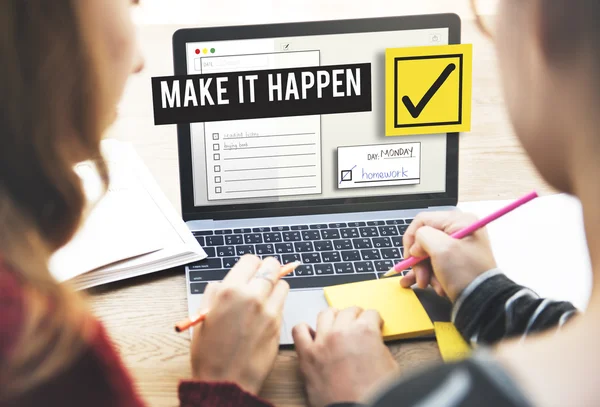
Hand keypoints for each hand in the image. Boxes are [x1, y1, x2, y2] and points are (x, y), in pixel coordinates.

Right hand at [190, 255, 288, 394]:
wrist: (225, 381)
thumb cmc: (209, 353)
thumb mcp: (202, 316)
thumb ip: (215, 293)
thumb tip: (224, 283)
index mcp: (230, 291)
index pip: (251, 260)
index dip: (250, 265)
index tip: (249, 271)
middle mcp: (252, 296)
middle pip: (272, 266)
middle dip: (267, 270)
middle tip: (261, 278)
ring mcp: (269, 310)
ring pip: (283, 284)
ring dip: (275, 287)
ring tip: (264, 298)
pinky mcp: (279, 324)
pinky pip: (283, 304)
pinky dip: (277, 304)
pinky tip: (265, 314)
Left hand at [292, 307, 397, 406]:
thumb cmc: (374, 393)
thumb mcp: (389, 365)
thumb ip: (378, 346)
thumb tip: (372, 342)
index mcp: (365, 331)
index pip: (371, 313)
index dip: (374, 320)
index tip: (373, 324)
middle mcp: (342, 332)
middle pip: (348, 311)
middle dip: (355, 317)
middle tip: (357, 324)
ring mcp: (322, 341)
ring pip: (325, 314)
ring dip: (333, 317)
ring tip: (336, 325)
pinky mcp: (307, 355)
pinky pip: (299, 331)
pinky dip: (305, 330)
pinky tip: (312, 334)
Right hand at [400, 211, 496, 301]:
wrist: (483, 302)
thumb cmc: (466, 274)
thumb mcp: (441, 249)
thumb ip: (422, 237)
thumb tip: (416, 246)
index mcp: (459, 221)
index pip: (423, 220)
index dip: (411, 238)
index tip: (410, 256)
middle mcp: (459, 231)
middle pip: (424, 239)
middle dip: (419, 260)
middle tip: (420, 276)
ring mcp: (458, 247)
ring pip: (428, 254)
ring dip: (424, 271)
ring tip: (428, 284)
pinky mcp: (456, 262)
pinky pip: (435, 263)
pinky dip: (430, 275)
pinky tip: (428, 285)